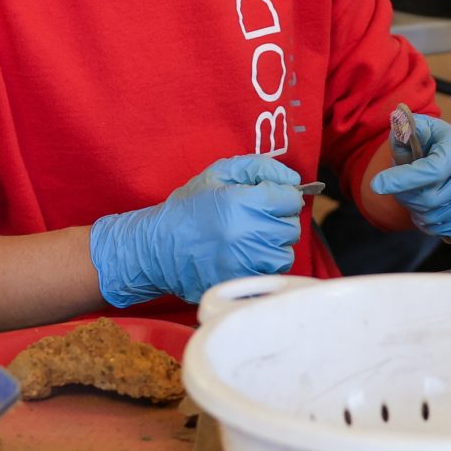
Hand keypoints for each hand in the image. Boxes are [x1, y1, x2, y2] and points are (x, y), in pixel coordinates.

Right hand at [86, 157, 306, 306]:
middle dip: (279, 219)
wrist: (157, 248)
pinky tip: (246, 254)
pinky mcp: (241, 282)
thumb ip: (259, 168)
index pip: (290, 199)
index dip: (282, 196)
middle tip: (256, 218)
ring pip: (285, 253)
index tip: (269, 198)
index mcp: (241, 202)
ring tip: (252, 237)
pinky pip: (270, 272)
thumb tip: (293, 180)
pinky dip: (264, 263)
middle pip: (291, 227)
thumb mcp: (218, 173)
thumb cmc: (188, 208)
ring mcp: (245, 262)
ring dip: (274, 244)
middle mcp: (247, 233)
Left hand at [367, 113, 450, 236]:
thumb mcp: (415, 128)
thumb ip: (404, 128)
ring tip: (412, 198)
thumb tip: (400, 126)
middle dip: (406, 197)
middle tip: (398, 189)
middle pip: (432, 199)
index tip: (376, 185)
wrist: (448, 156)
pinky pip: (448, 229)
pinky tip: (426, 211)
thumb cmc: (428, 141)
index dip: (402, 180)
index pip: (431, 170)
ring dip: (416, 212)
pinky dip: (430, 225)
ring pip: (437, 217)